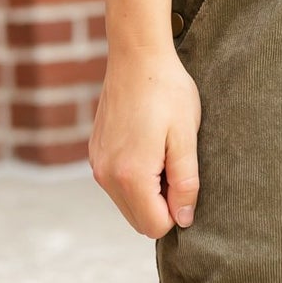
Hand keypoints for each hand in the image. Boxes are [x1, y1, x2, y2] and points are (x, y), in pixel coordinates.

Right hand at [89, 39, 202, 237]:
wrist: (136, 56)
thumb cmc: (167, 92)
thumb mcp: (186, 137)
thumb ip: (186, 183)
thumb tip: (184, 218)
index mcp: (130, 176)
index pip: (155, 226)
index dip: (177, 210)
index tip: (185, 178)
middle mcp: (106, 176)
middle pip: (139, 220)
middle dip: (161, 204)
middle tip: (175, 164)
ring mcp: (97, 164)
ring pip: (127, 204)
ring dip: (148, 191)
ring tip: (162, 153)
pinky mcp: (95, 153)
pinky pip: (117, 184)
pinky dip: (134, 177)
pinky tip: (147, 144)